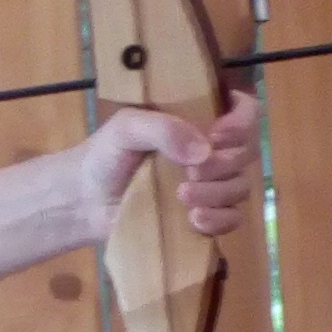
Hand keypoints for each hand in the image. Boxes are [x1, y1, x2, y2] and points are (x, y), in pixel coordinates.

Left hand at [80, 88, 259, 240]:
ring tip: (182, 196)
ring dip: (217, 193)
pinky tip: (194, 220)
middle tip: (189, 172)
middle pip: (246, 153)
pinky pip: (231, 220)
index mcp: (198, 120)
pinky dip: (219, 220)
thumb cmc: (105, 155)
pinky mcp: (204, 218)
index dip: (242, 121)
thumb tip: (203, 151)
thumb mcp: (126, 128)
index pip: (244, 111)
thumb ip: (162, 129)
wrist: (84, 200)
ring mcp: (210, 186)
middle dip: (223, 163)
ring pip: (240, 188)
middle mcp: (211, 151)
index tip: (218, 134)